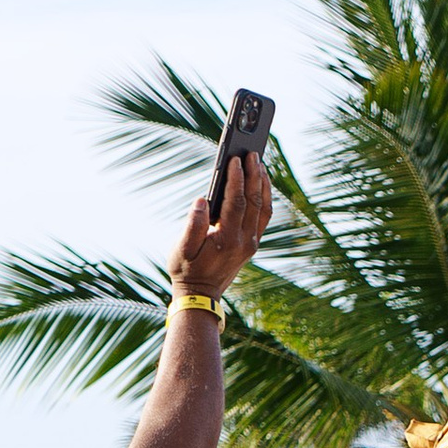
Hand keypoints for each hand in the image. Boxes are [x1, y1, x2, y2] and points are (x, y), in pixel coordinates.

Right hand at [165, 142, 273, 302]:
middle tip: (253, 153)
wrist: (201, 294)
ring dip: (263, 184)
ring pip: (265, 208)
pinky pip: (264, 216)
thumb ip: (192, 224)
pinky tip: (260, 183)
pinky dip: (264, 197)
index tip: (235, 159)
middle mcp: (245, 240)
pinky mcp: (253, 243)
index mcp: (228, 239)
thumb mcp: (182, 249)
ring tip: (260, 163)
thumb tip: (202, 199)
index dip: (237, 179)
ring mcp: (252, 242)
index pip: (236, 202)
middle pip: (255, 201)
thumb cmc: (186, 269)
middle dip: (254, 175)